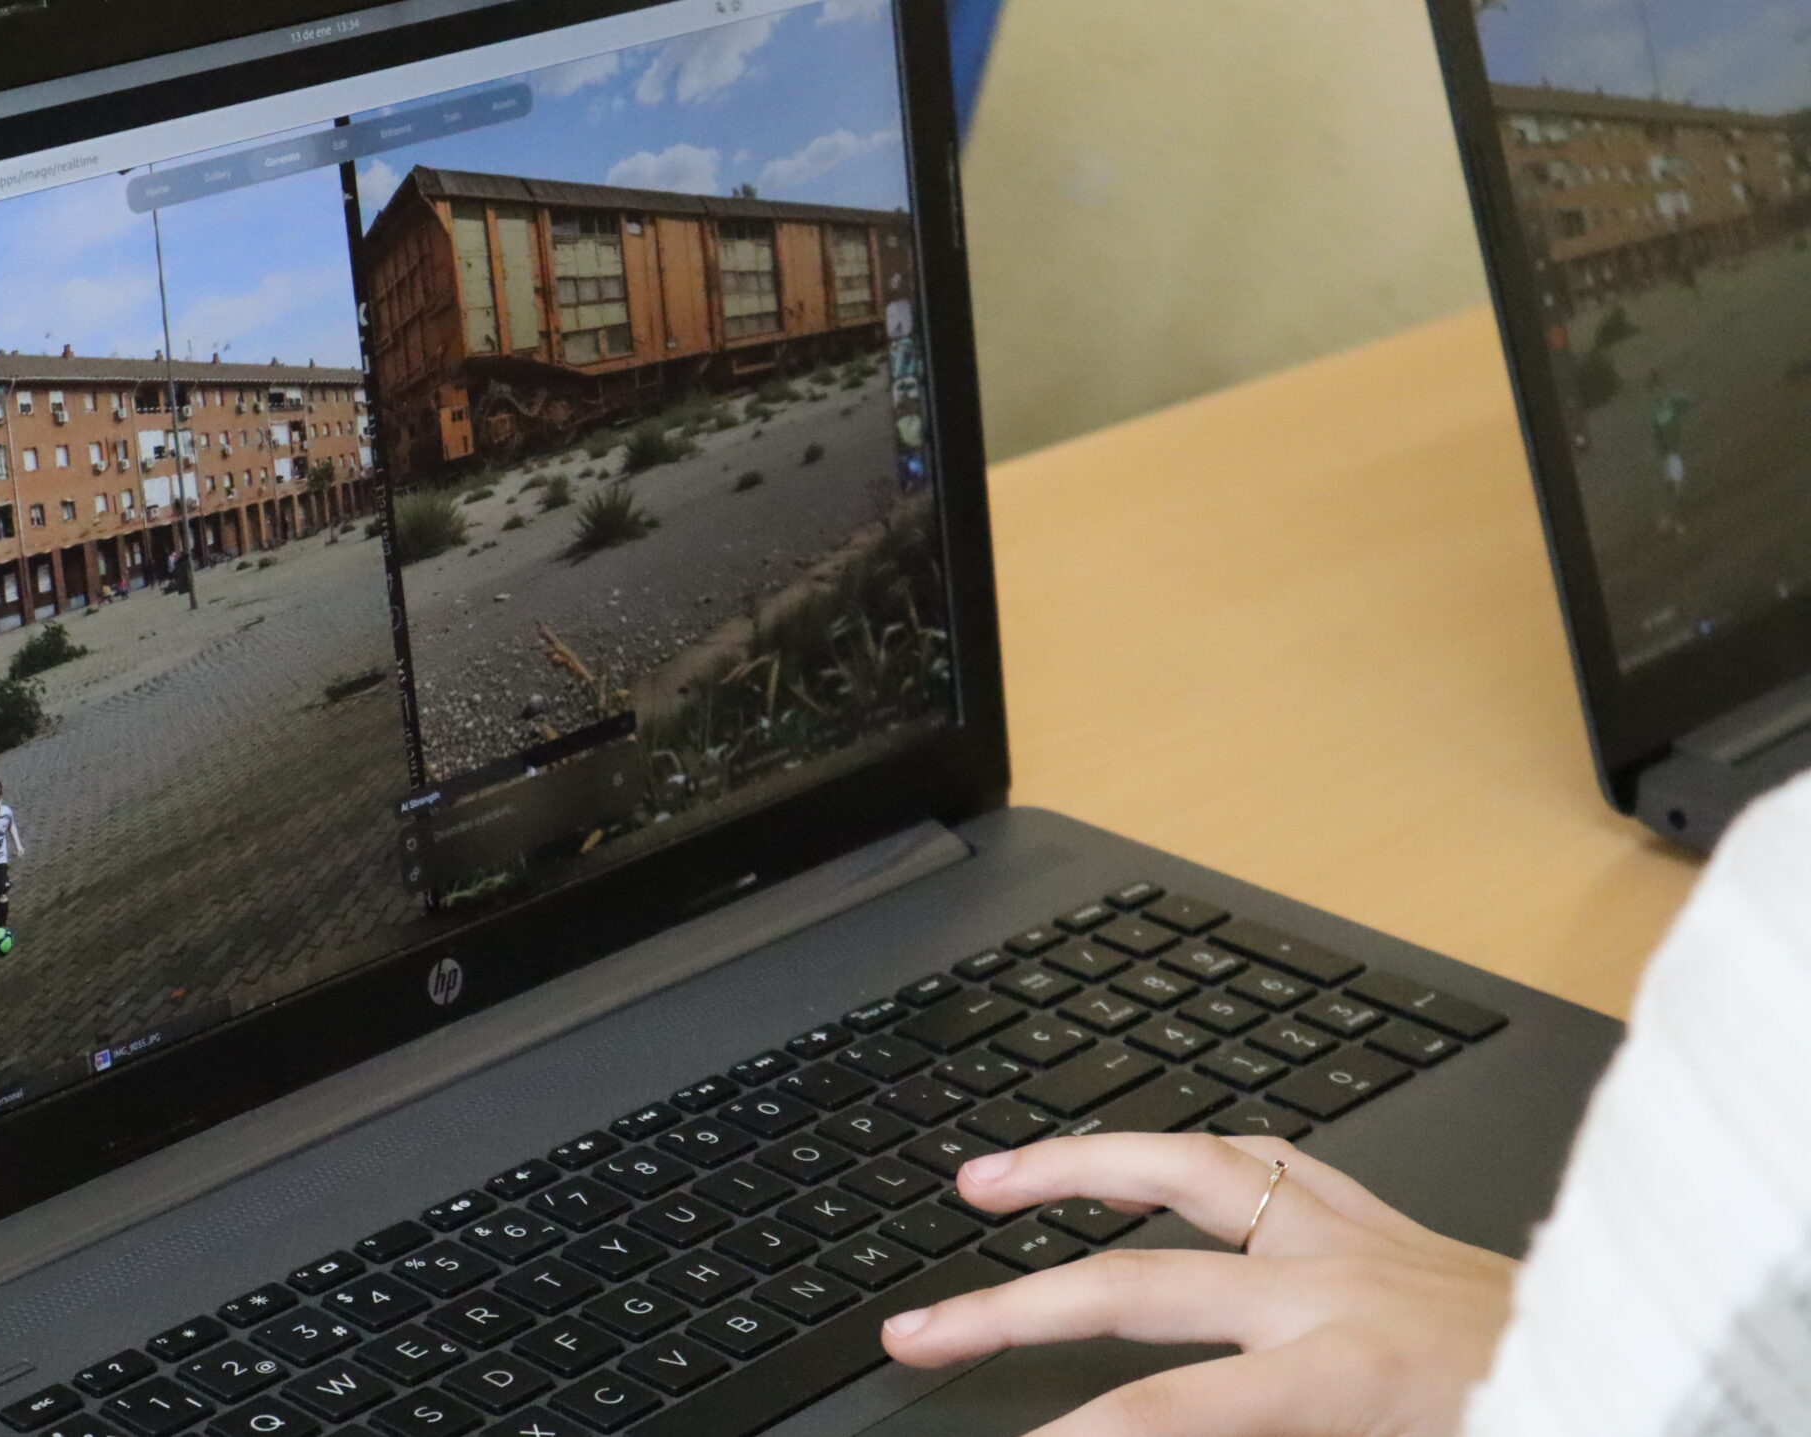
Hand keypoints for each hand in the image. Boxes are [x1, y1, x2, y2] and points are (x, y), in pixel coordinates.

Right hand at [879, 1134, 1514, 1436]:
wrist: (1651, 1368)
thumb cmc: (1538, 1416)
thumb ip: (1259, 1436)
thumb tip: (1145, 1431)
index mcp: (1345, 1374)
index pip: (1165, 1412)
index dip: (1070, 1434)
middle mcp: (1331, 1285)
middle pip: (1131, 1282)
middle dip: (1007, 1307)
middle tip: (917, 1329)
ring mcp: (1350, 1233)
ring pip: (1181, 1167)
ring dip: (1070, 1171)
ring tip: (981, 1182)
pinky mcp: (1375, 1213)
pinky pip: (1263, 1157)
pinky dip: (1183, 1151)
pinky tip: (1131, 1158)